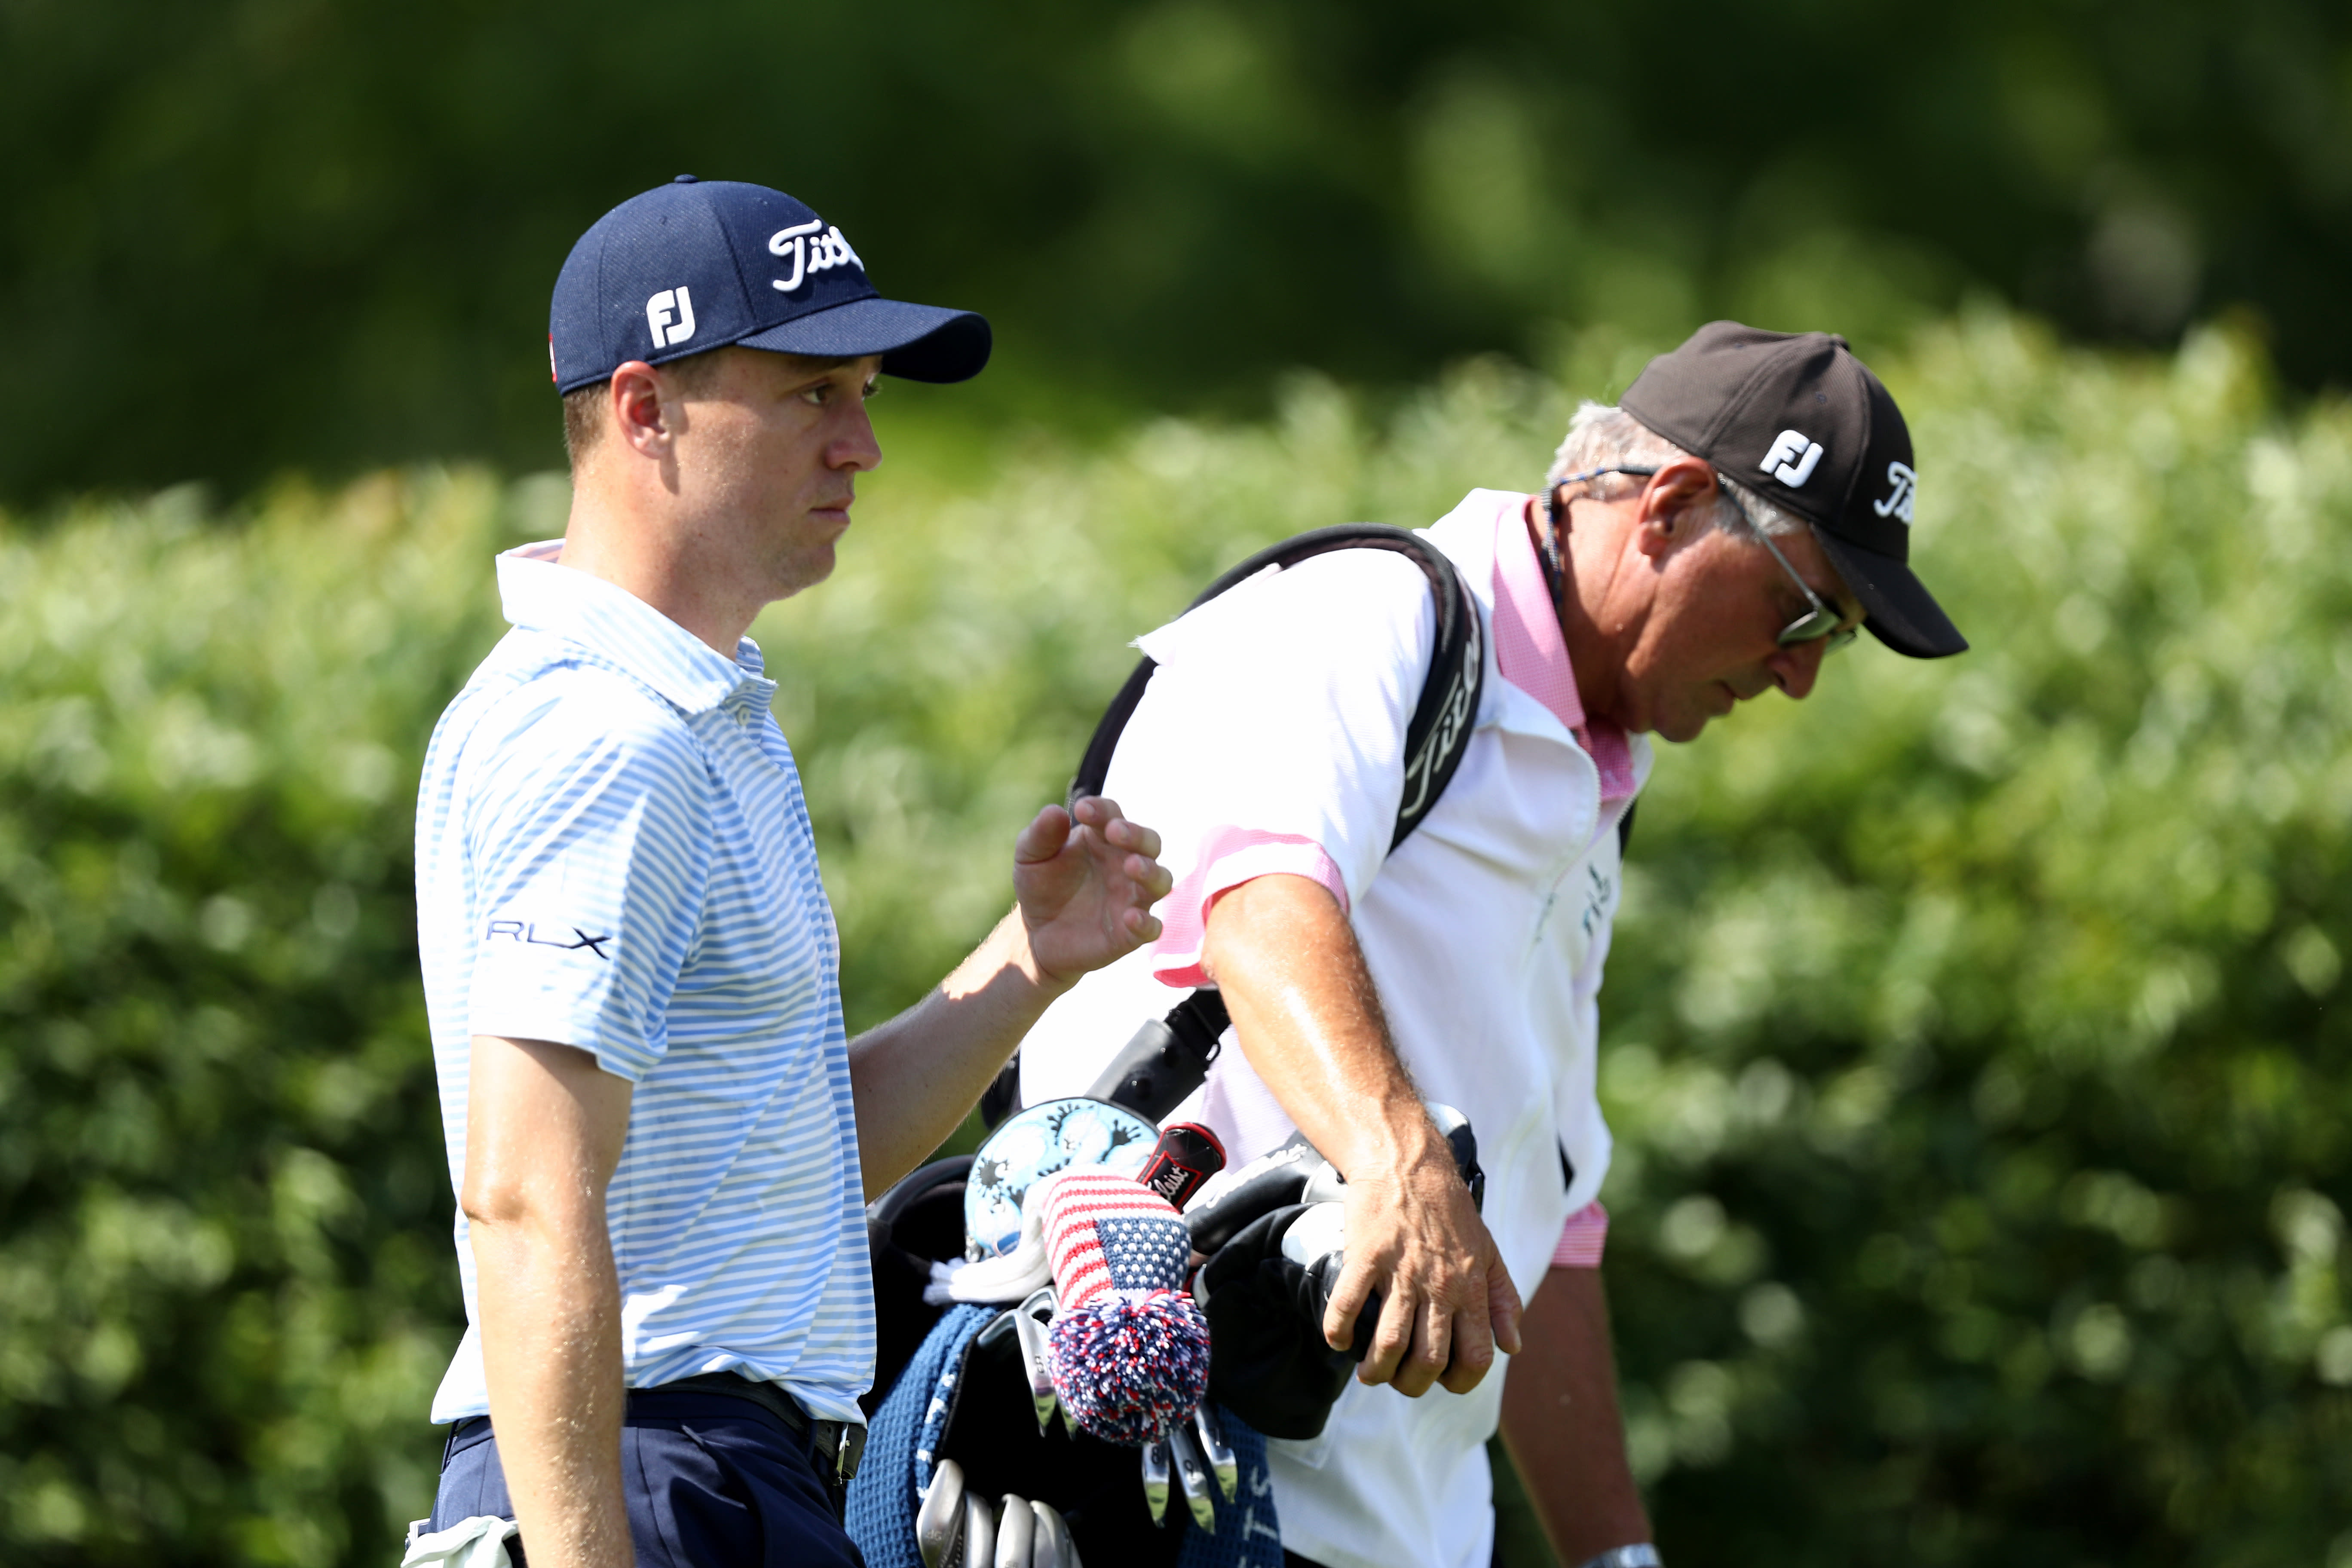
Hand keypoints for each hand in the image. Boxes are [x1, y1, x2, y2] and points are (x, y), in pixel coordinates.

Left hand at [1013, 796, 1172, 989]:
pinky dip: (1146, 922)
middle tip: (1115, 832)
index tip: (1082, 810)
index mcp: (1102, 839)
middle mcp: (1125, 863)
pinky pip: (1151, 927)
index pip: (1112, 815)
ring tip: (1132, 867)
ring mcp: (1132, 898)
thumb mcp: (1031, 857)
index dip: (1101, 810)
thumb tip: (1055, 811)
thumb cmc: (1041, 886)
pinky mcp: (1130, 933)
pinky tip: (1131, 917)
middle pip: (1148, 842)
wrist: (1037, 933)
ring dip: (1150, 872)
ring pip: (1160, 880)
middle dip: (1136, 835)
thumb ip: (1041, 834)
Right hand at [1325, 1138, 1524, 1397]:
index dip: (1460, 1382)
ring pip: (1389, 1343)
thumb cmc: (1449, 1209)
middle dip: (1411, 1384)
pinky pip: (1349, 1307)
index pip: (1476, 1356)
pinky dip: (1339, 1332)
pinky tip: (1339, 1340)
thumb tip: (1512, 1346)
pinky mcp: (1366, 1255)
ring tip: (1368, 1372)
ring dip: (1376, 1370)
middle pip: (1429, 1360)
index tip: (1442, 1381)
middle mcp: (1439, 1284)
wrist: (1406, 1160)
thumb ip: (1503, 1300)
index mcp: (1471, 1286)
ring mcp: (1401, 1271)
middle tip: (1397, 1380)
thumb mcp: (1488, 1251)